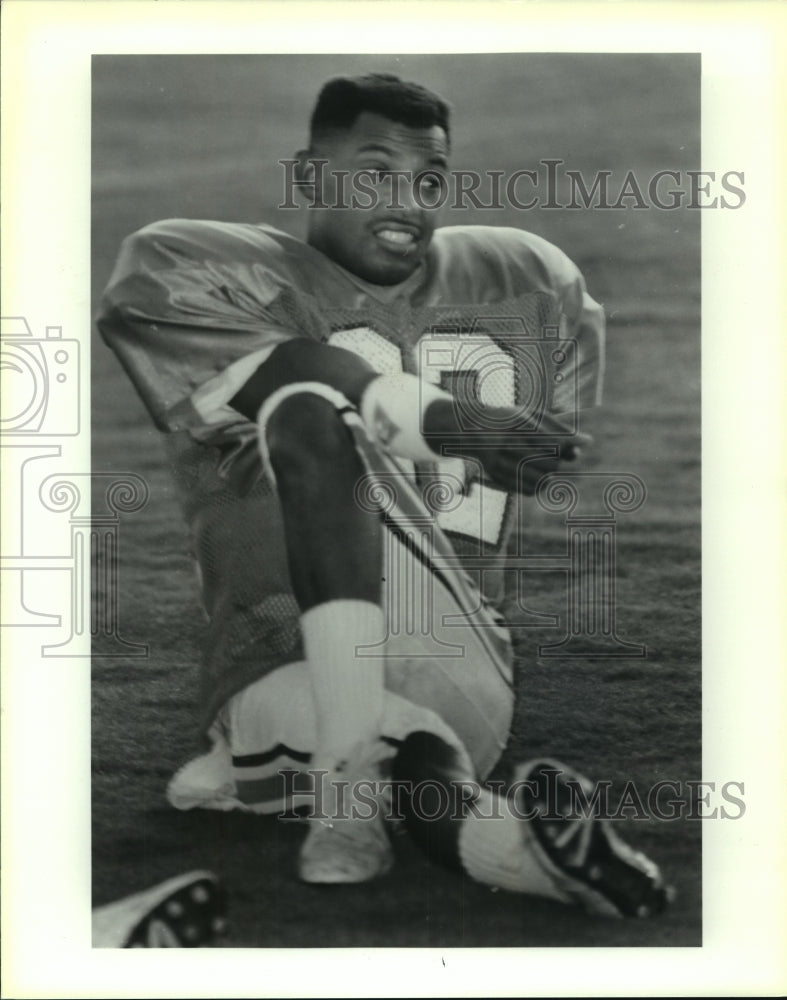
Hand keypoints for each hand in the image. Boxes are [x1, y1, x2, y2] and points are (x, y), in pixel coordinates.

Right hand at [423, 398, 591, 494]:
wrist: (472, 428)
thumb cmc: (509, 419)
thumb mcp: (532, 415)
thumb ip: (559, 428)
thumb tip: (587, 442)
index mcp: (520, 424)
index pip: (555, 440)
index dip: (573, 443)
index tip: (585, 442)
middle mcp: (509, 443)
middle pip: (550, 463)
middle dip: (559, 460)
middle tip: (558, 454)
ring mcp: (502, 462)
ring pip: (541, 480)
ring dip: (551, 474)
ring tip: (548, 465)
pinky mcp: (498, 476)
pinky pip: (528, 489)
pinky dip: (539, 485)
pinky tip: (538, 476)